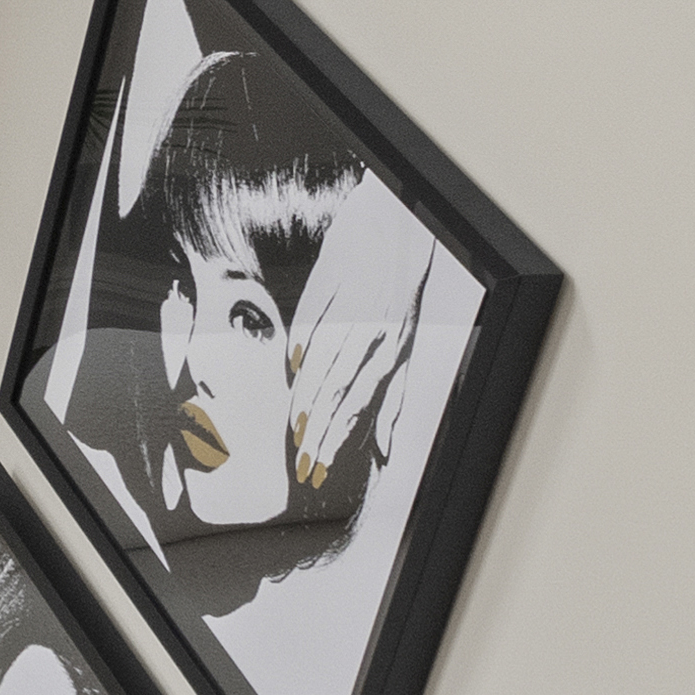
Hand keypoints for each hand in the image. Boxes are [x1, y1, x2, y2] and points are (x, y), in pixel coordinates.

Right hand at [281, 285, 428, 509]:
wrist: (390, 227)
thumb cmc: (394, 296)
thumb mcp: (400, 349)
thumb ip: (389, 398)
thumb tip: (384, 447)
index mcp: (391, 350)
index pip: (360, 404)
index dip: (339, 439)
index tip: (318, 468)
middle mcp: (376, 330)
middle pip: (342, 389)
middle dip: (321, 430)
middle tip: (301, 462)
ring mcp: (356, 304)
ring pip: (327, 358)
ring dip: (310, 396)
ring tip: (296, 427)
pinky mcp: (336, 278)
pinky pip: (318, 315)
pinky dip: (305, 340)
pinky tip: (293, 367)